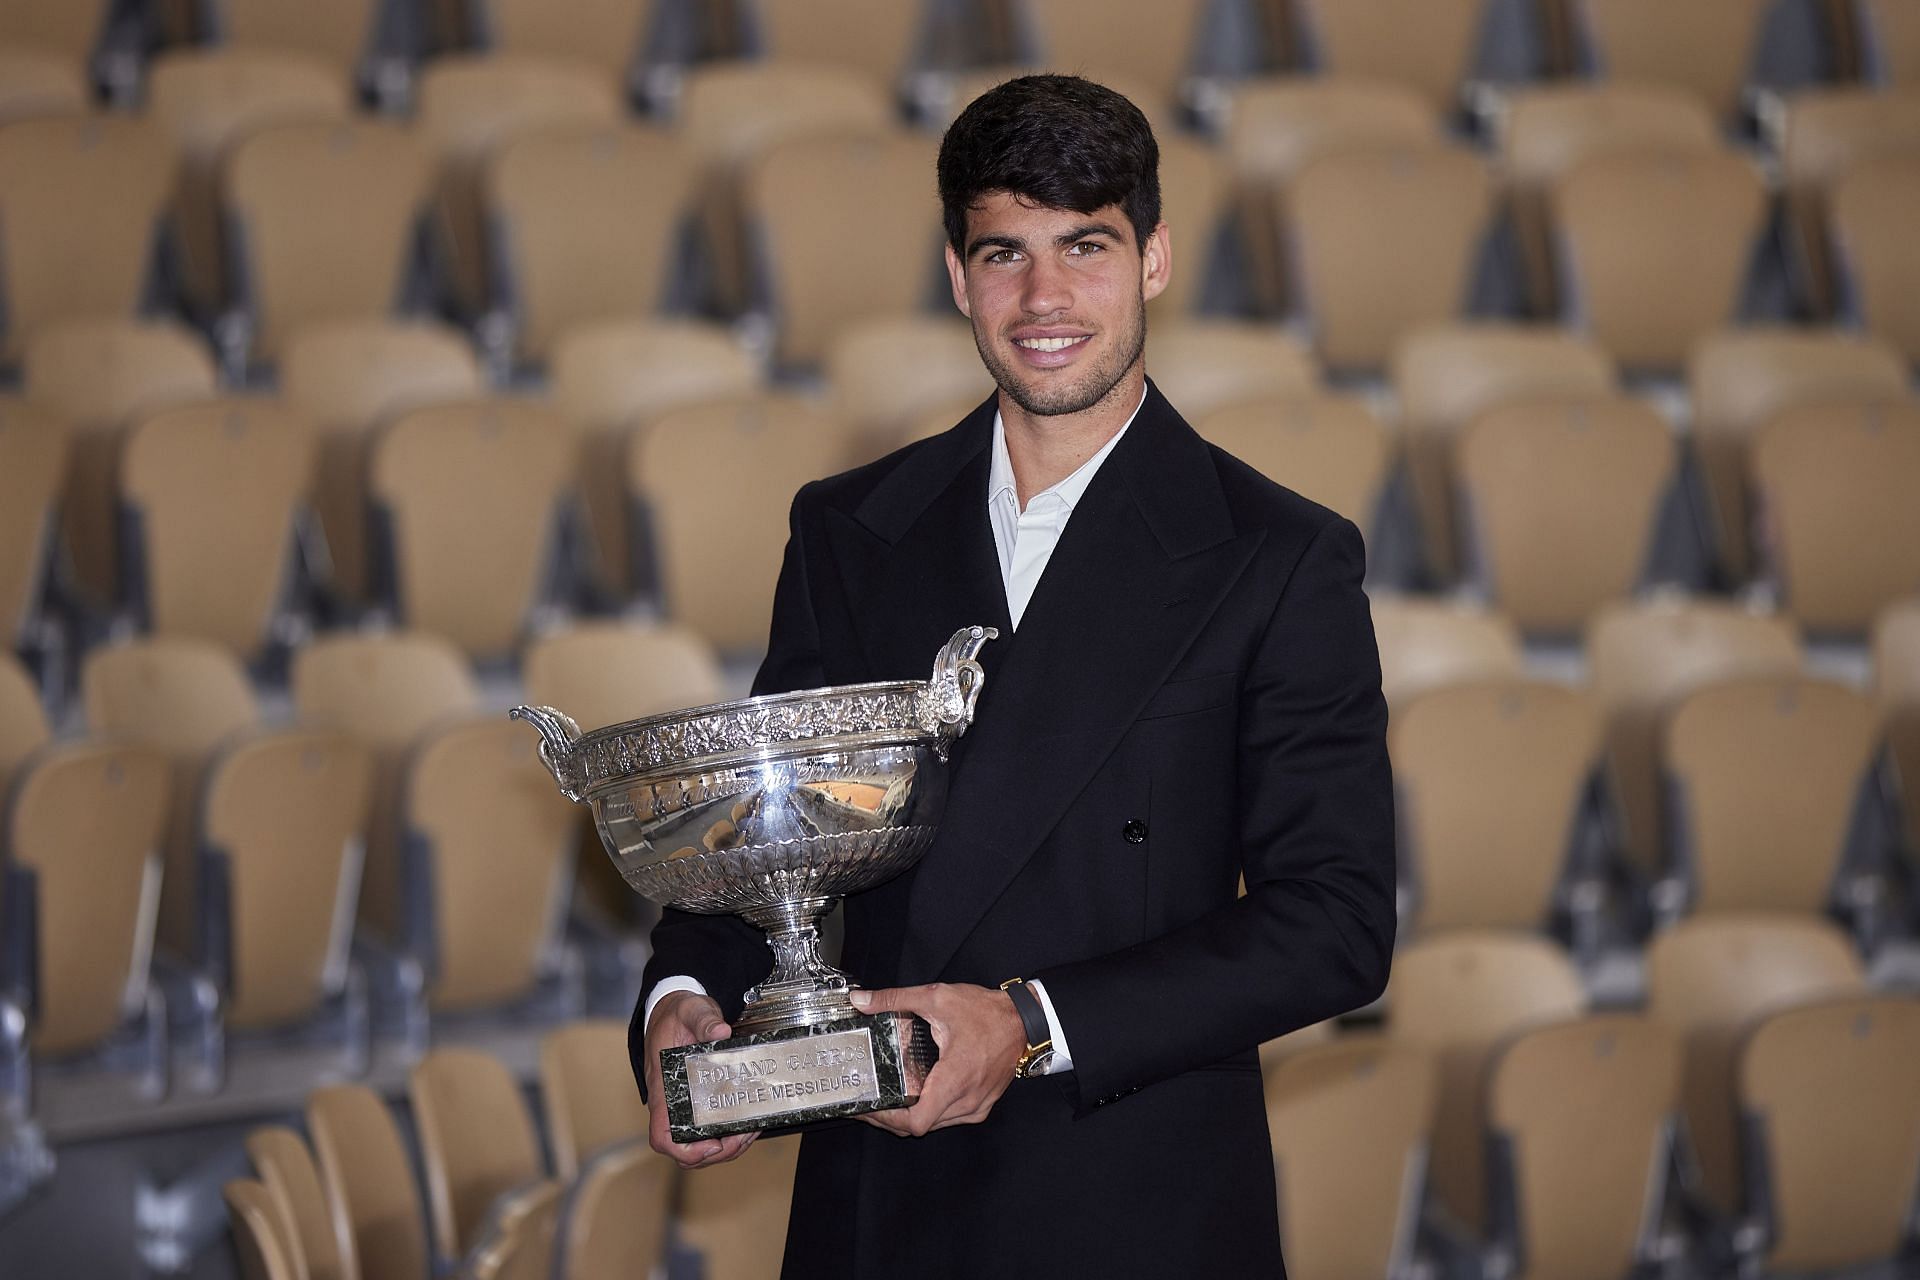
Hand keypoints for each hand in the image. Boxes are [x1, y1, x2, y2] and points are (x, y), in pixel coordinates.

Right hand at [644, 990, 758, 1168]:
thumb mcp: (690, 1010)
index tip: (710, 1144)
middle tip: (744, 1135)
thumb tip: (721, 1031)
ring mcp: (685, 1106)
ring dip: (727, 1147)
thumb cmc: (677, 1015)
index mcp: (664, 1089)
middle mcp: (672, 1104)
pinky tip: (748, 1122)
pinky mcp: (698, 1102)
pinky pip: (710, 1130)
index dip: (683, 1150)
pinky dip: (729, 1134)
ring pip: (700, 1144)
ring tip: (750, 1130)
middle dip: (718, 1151)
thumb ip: (704, 1020)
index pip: (662, 1135)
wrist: (673, 1010)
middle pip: (686, 1148)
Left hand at [850, 983, 1025, 1136]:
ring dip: (910, 1117)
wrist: (1024, 1021)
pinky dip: (931, 1113)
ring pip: (935, 1125)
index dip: (888, 1120)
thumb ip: (894, 999)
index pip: (916, 1122)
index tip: (870, 1108)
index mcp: (954, 1079)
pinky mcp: (981, 1105)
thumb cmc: (987, 1012)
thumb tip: (861, 1001)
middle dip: (891, 1119)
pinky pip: (950, 1118)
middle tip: (869, 1103)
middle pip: (921, 1127)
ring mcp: (976, 1106)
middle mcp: (966, 1100)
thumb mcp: (936, 997)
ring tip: (887, 1101)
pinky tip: (917, 1097)